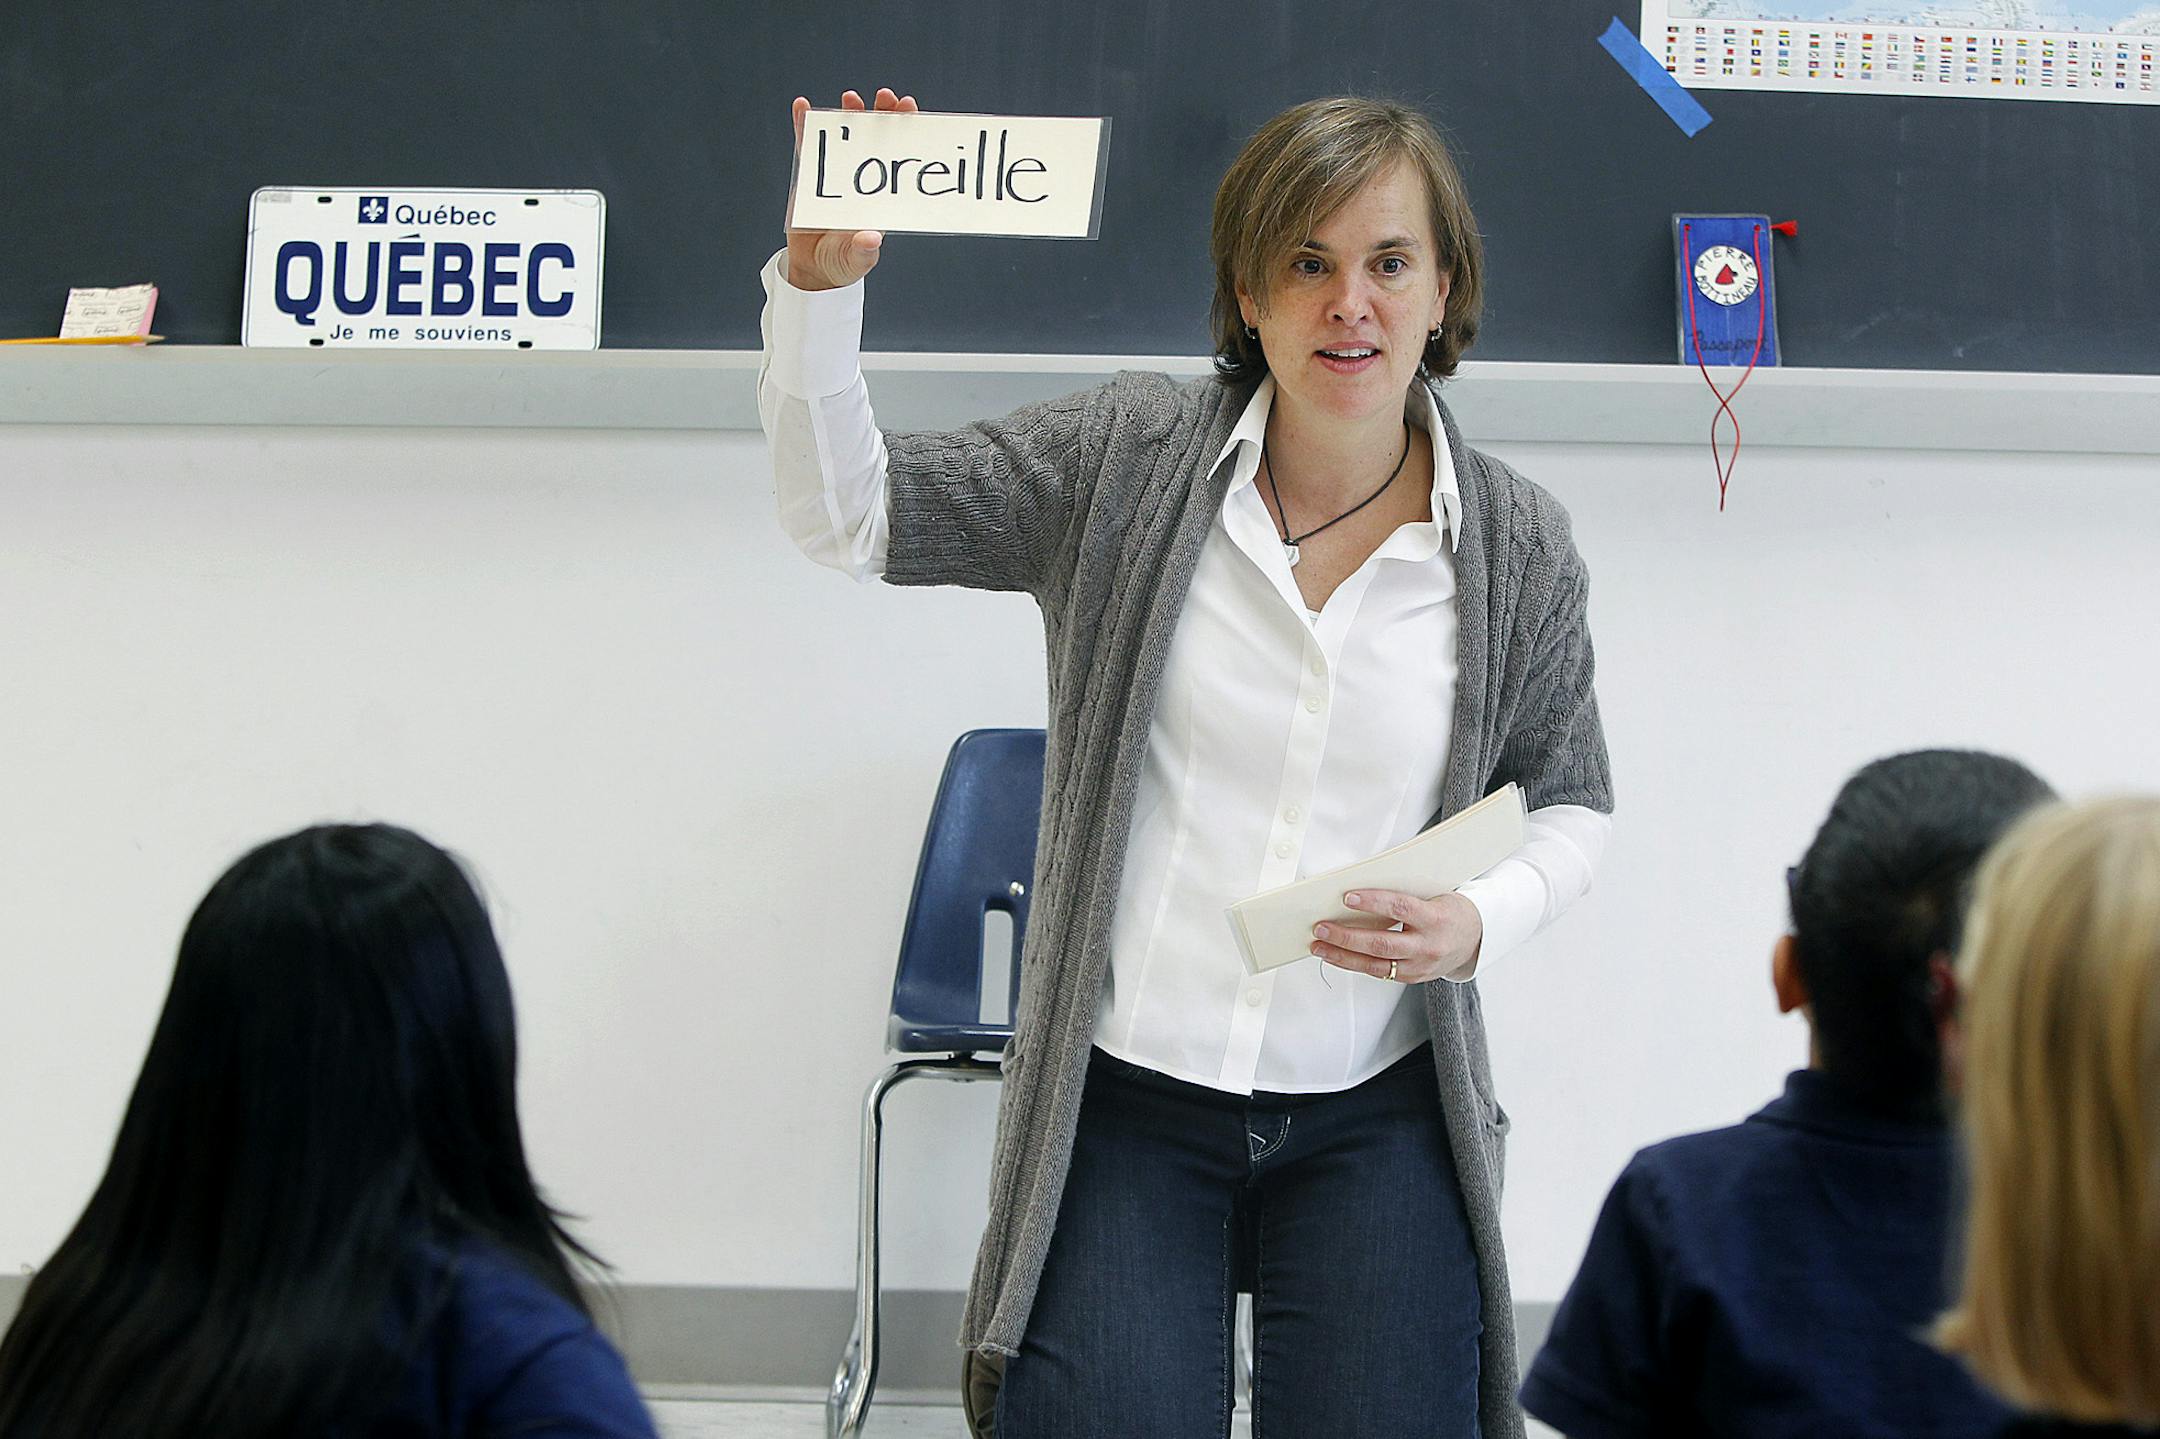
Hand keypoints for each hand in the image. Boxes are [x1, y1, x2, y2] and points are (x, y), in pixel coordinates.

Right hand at [786, 87, 918, 291]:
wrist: (814, 267)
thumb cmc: (843, 264)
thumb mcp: (855, 260)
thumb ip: (863, 251)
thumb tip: (871, 238)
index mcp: (881, 196)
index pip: (897, 158)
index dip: (904, 132)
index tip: (909, 108)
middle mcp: (862, 180)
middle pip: (875, 140)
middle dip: (881, 115)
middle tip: (885, 96)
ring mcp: (836, 174)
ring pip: (844, 137)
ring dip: (847, 115)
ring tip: (850, 98)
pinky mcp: (810, 175)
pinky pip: (807, 146)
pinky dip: (804, 125)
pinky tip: (803, 106)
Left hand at [1311, 891, 1482, 983]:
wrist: (1475, 940)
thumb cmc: (1450, 911)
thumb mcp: (1434, 896)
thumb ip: (1404, 896)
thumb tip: (1362, 890)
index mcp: (1436, 918)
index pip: (1400, 908)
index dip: (1373, 902)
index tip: (1348, 897)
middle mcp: (1428, 945)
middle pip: (1382, 943)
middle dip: (1347, 936)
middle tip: (1322, 927)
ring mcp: (1420, 966)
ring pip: (1375, 964)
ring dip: (1342, 955)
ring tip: (1319, 945)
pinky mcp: (1412, 978)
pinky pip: (1378, 973)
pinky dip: (1354, 964)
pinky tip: (1336, 956)